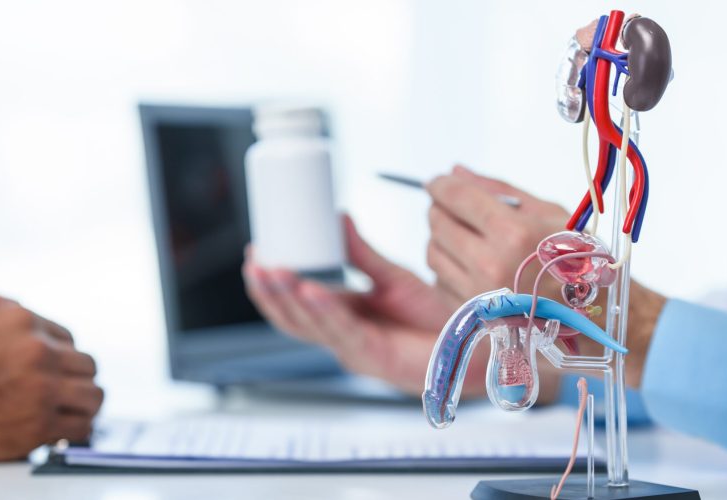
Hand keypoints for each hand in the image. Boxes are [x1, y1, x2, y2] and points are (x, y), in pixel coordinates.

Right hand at [0, 301, 102, 462]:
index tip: (61, 367)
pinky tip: (72, 431)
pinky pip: (79, 428)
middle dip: (77, 378)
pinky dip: (78, 431)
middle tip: (72, 390)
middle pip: (84, 364)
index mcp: (21, 319)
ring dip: (85, 404)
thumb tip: (9, 306)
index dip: (64, 355)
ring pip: (91, 395)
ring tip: (78, 410)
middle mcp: (38, 351)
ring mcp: (42, 388)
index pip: (66, 337)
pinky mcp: (40, 425)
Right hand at [243, 215, 455, 393]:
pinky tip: (311, 290)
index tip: (254, 253)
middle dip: (269, 290)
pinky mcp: (374, 356)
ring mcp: (354, 349)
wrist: (472, 340)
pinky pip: (343, 331)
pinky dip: (325, 310)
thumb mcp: (391, 276)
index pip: (293, 301)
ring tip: (271, 273)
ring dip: (287, 299)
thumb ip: (361, 252)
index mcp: (342, 315)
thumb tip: (338, 217)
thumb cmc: (434, 316)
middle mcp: (341, 334)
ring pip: (309, 326)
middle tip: (254, 263)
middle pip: (291, 316)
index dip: (270, 282)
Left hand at [428, 166, 666, 388]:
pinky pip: (441, 281)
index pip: (457, 198)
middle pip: (438, 225)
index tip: (437, 182)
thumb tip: (456, 171)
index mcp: (513, 233)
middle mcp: (490, 264)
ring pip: (433, 254)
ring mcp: (478, 293)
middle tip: (452, 207)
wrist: (595, 316)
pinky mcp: (472, 313)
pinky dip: (448, 267)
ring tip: (463, 235)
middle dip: (440, 209)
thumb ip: (497, 190)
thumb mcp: (547, 213)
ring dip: (441, 239)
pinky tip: (469, 263)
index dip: (441, 185)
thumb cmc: (577, 258)